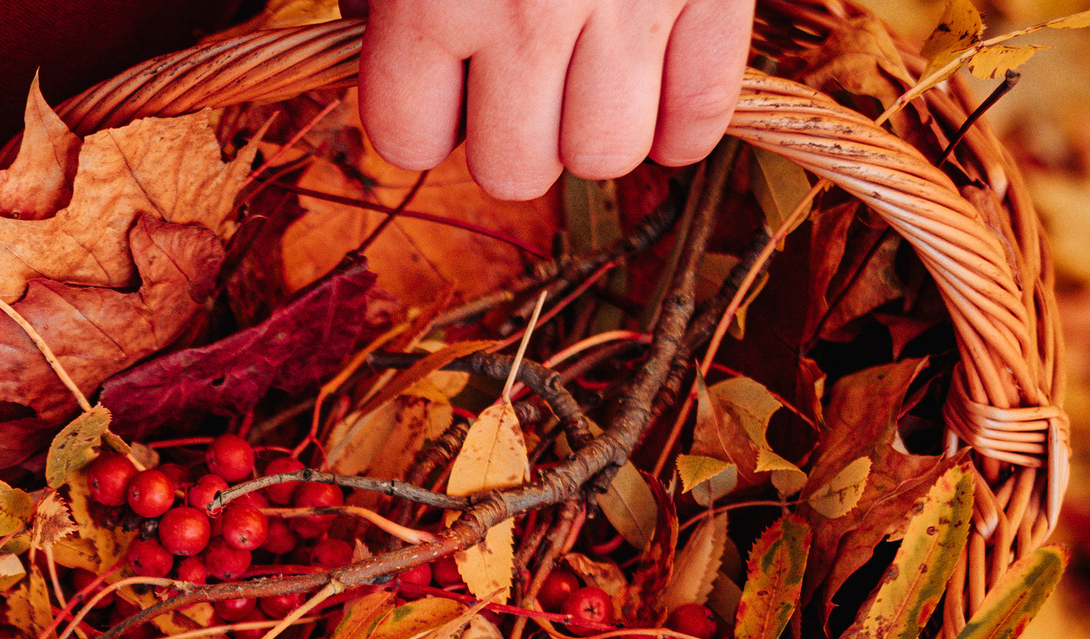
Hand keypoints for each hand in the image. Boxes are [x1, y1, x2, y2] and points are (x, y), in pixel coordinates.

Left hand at [346, 0, 753, 201]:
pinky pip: (700, 118)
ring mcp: (632, 4)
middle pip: (514, 171)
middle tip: (519, 81)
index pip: (410, 140)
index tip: (440, 79)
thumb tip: (401, 87)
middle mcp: (531, 9)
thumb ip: (389, 4)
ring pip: (606, 158)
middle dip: (511, 137)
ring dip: (591, 132)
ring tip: (585, 76)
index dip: (422, 118)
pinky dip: (682, 127)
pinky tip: (655, 94)